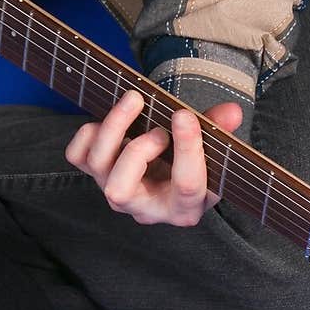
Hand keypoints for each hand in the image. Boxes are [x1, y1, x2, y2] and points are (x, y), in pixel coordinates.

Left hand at [64, 88, 243, 226]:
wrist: (172, 173)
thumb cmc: (194, 164)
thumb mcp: (215, 152)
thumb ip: (220, 132)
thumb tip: (232, 112)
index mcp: (184, 207)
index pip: (186, 186)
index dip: (187, 149)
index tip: (184, 116)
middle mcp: (145, 206)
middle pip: (120, 190)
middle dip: (137, 151)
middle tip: (159, 128)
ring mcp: (116, 191)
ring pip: (97, 166)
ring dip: (115, 129)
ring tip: (136, 102)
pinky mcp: (96, 174)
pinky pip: (77, 155)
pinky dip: (89, 133)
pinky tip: (111, 120)